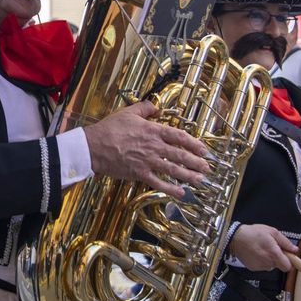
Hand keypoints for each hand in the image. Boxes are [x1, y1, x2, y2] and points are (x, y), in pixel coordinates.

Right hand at [83, 101, 210, 199]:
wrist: (93, 147)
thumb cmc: (109, 129)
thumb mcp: (128, 112)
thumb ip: (145, 108)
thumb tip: (156, 107)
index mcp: (152, 131)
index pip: (179, 136)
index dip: (193, 143)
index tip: (203, 149)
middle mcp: (154, 147)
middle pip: (180, 154)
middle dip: (196, 161)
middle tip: (207, 167)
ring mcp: (148, 161)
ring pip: (173, 169)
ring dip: (189, 175)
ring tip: (200, 180)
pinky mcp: (140, 174)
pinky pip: (159, 183)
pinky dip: (171, 189)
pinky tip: (181, 193)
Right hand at [228, 223, 296, 271]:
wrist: (235, 238)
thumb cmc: (253, 233)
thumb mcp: (272, 231)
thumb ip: (285, 242)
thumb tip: (295, 249)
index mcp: (274, 253)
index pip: (288, 267)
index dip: (290, 262)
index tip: (289, 257)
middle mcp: (267, 263)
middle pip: (279, 266)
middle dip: (279, 258)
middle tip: (273, 248)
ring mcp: (260, 267)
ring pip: (271, 266)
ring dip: (270, 259)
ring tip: (263, 248)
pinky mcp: (253, 268)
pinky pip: (262, 266)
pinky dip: (261, 261)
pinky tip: (256, 252)